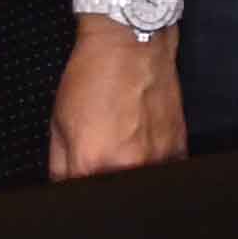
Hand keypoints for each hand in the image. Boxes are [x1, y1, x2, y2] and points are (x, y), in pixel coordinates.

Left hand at [51, 20, 183, 179]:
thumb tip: (63, 186)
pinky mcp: (178, 148)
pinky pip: (163, 171)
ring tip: (122, 143)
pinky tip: (142, 143)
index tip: (80, 175)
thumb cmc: (96, 73)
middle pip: (110, 190)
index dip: (78, 186)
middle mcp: (128, 165)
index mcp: (92, 162)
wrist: (131, 43)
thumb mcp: (58, 121)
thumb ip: (59, 164)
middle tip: (100, 153)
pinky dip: (152, 164)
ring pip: (137, 182)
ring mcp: (158, 159)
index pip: (81, 196)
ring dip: (128, 171)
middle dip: (101, 178)